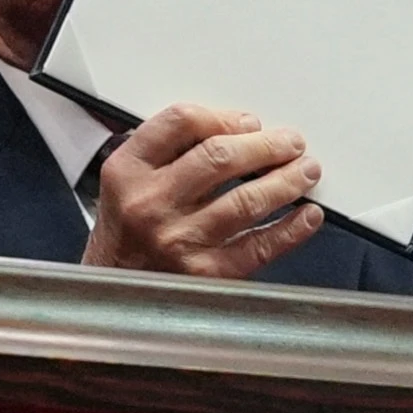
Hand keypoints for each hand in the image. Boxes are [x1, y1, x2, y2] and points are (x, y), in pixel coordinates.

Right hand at [79, 105, 324, 277]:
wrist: (106, 295)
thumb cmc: (126, 234)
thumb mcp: (127, 182)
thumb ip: (169, 150)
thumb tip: (239, 131)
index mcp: (128, 171)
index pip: (181, 122)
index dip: (225, 117)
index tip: (250, 123)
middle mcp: (151, 204)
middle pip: (220, 157)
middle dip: (266, 146)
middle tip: (290, 143)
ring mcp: (179, 241)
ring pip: (247, 200)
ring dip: (286, 181)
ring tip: (306, 171)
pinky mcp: (205, 274)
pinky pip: (259, 246)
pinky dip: (291, 229)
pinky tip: (306, 216)